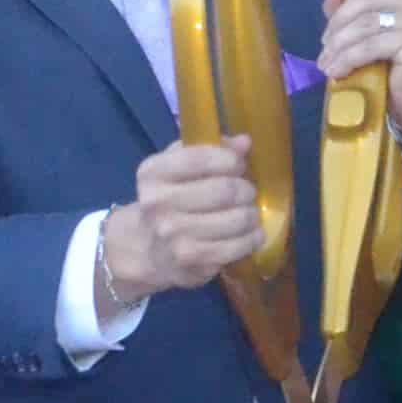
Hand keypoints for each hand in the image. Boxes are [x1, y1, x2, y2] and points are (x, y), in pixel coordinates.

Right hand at [107, 139, 266, 299]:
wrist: (149, 248)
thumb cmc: (170, 200)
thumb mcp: (178, 167)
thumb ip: (209, 149)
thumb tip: (244, 141)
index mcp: (152, 174)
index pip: (199, 159)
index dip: (229, 159)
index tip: (238, 165)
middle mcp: (157, 204)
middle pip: (224, 190)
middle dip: (245, 189)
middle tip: (247, 192)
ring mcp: (172, 235)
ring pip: (236, 219)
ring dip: (251, 214)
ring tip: (249, 213)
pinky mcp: (190, 261)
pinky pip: (237, 246)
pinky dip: (252, 238)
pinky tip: (252, 234)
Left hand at [318, 0, 401, 153]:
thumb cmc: (398, 74)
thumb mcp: (371, 37)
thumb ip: (352, 13)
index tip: (339, 12)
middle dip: (338, 23)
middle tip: (324, 47)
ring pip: (365, 22)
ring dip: (338, 45)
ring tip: (325, 64)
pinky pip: (371, 44)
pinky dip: (347, 58)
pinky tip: (337, 72)